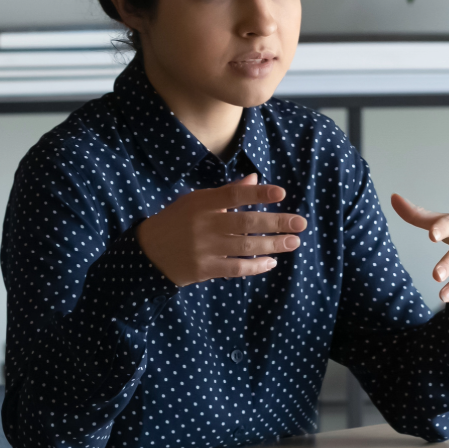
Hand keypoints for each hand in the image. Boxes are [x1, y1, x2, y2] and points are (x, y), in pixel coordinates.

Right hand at [136, 173, 308, 285]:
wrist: (148, 252)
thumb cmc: (177, 221)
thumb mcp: (197, 201)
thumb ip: (227, 192)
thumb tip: (255, 178)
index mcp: (202, 203)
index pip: (234, 195)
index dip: (258, 193)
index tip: (282, 193)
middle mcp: (204, 224)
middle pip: (246, 222)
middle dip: (276, 222)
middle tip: (300, 223)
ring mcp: (204, 248)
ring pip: (245, 246)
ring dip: (273, 244)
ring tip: (293, 242)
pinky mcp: (204, 269)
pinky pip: (236, 268)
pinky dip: (256, 266)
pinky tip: (272, 262)